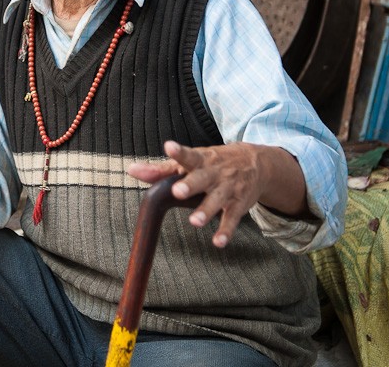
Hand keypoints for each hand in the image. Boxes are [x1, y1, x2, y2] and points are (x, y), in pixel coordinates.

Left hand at [127, 140, 305, 247]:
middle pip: (202, 178)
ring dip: (206, 211)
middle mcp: (214, 173)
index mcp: (200, 160)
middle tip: (177, 191)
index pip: (188, 155)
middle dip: (190, 185)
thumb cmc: (214, 162)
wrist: (256, 163)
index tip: (169, 147)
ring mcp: (227, 189)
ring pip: (216, 201)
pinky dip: (226, 232)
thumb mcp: (190, 161)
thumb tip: (131, 170)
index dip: (179, 152)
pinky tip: (218, 242)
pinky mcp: (238, 205)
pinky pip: (232, 219)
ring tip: (194, 222)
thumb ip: (160, 169)